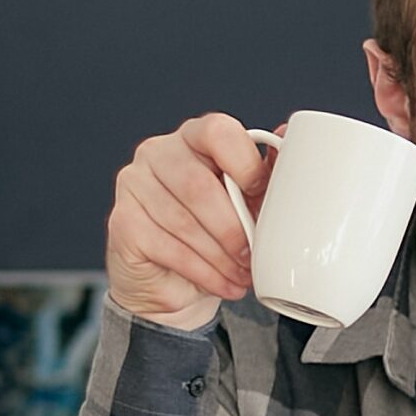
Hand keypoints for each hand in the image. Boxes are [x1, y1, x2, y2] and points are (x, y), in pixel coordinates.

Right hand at [104, 114, 274, 329]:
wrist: (178, 282)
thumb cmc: (218, 234)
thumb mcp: (250, 205)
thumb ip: (268, 175)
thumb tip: (292, 137)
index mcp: (194, 138)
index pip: (217, 131)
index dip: (245, 164)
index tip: (260, 195)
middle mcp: (158, 153)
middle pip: (198, 185)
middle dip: (232, 228)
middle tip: (253, 255)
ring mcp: (134, 184)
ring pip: (183, 221)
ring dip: (221, 256)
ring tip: (243, 274)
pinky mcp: (123, 221)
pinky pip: (167, 247)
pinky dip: (204, 272)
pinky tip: (224, 283)